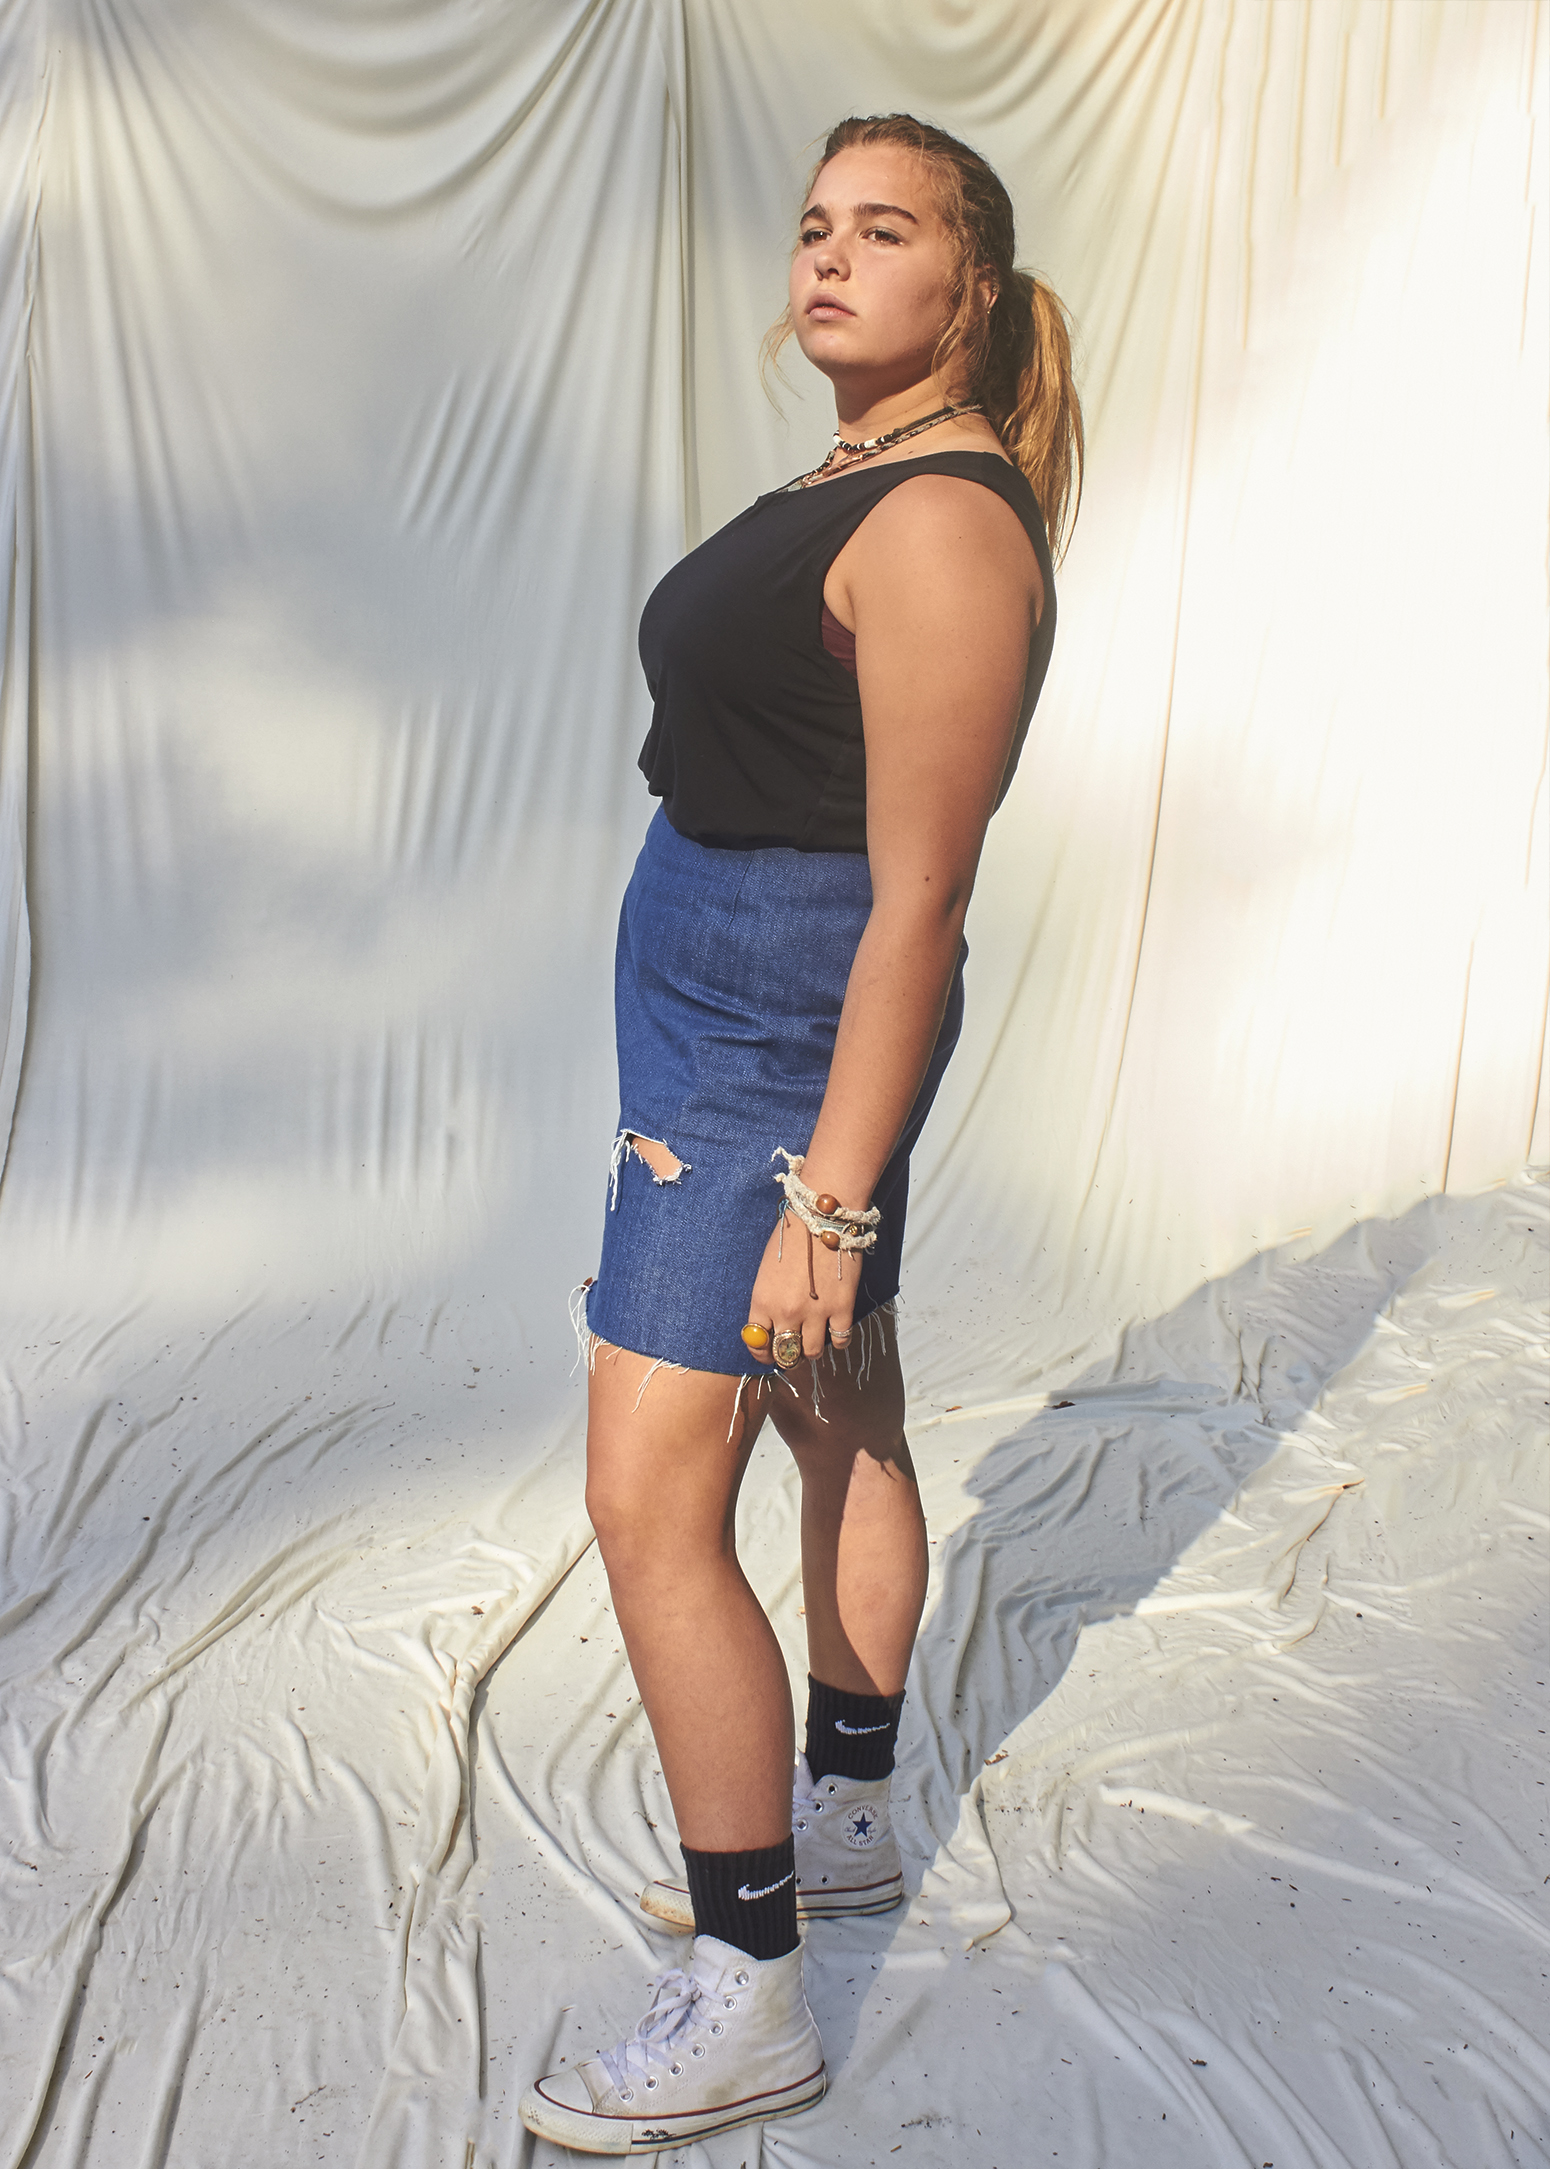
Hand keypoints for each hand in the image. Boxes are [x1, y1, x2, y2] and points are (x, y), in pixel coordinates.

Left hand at [743, 1208, 861, 1366]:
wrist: (823, 1215)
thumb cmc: (792, 1236)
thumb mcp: (766, 1269)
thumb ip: (768, 1299)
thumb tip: (771, 1323)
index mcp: (762, 1300)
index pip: (756, 1343)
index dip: (761, 1353)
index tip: (768, 1352)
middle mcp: (786, 1312)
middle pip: (784, 1354)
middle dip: (787, 1356)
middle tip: (793, 1349)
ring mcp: (816, 1312)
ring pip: (812, 1353)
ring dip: (812, 1349)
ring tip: (814, 1337)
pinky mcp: (842, 1308)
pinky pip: (840, 1340)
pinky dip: (838, 1339)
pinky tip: (836, 1329)